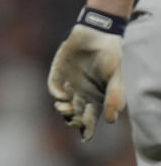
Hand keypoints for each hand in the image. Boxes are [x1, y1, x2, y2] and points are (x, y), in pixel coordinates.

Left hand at [47, 24, 125, 140]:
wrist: (97, 33)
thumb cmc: (111, 55)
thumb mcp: (117, 77)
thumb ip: (114, 97)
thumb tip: (111, 120)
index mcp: (97, 98)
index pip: (90, 119)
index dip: (87, 129)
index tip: (85, 137)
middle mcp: (81, 93)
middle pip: (74, 114)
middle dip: (72, 121)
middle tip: (73, 119)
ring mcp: (69, 83)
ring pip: (62, 103)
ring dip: (63, 110)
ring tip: (65, 108)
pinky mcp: (58, 72)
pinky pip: (54, 87)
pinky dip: (56, 93)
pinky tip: (62, 95)